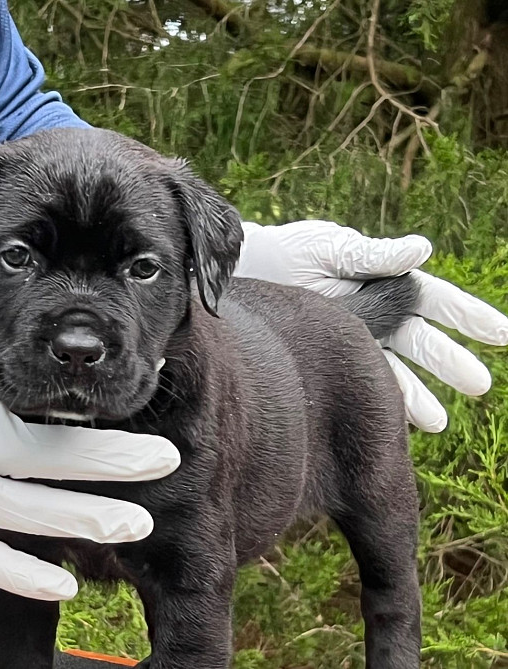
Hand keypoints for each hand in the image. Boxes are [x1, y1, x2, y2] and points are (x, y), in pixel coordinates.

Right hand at [0, 321, 178, 599]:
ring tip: (138, 525)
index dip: (99, 409)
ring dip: (93, 521)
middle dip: (120, 462)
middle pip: (62, 461)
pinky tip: (69, 584)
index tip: (137, 397)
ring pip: (39, 517)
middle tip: (166, 462)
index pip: (52, 408)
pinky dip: (31, 576)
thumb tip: (2, 346)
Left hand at [236, 220, 507, 431]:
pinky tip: (393, 422)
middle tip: (479, 385)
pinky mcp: (332, 357)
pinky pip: (359, 380)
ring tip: (437, 422)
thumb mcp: (330, 249)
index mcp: (384, 280)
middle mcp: (376, 313)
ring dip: (418, 395)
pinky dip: (377, 399)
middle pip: (421, 341)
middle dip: (449, 362)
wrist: (249, 275)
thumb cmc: (291, 253)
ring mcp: (355, 338)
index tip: (500, 334)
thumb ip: (373, 256)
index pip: (434, 299)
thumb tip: (423, 249)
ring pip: (394, 369)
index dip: (468, 316)